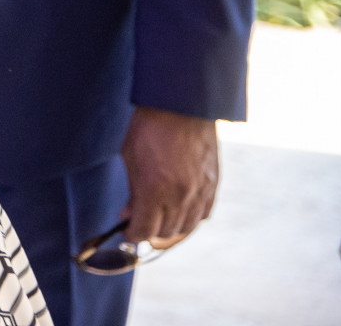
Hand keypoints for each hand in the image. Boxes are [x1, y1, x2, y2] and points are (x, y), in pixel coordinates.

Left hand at [120, 106, 218, 246]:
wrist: (182, 105)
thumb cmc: (149, 127)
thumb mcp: (130, 157)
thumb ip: (132, 191)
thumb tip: (129, 214)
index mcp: (155, 189)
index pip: (145, 230)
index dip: (133, 234)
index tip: (127, 231)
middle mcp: (180, 195)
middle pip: (165, 233)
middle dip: (149, 233)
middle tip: (139, 225)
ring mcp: (200, 191)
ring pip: (187, 228)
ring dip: (170, 230)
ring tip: (158, 224)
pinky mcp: (213, 185)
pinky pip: (203, 214)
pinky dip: (191, 219)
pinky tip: (180, 214)